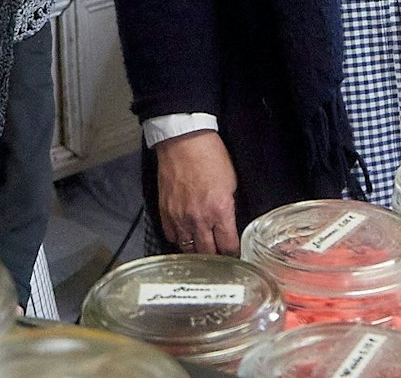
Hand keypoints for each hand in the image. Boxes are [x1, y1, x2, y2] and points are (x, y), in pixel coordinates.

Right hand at [154, 130, 239, 254]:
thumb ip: (229, 208)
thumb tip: (228, 224)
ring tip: (202, 252)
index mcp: (220, 211)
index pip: (228, 246)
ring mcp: (179, 217)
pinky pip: (171, 236)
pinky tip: (185, 237)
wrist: (184, 142)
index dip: (234, 253)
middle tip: (220, 258)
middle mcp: (199, 219)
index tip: (235, 255)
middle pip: (207, 253)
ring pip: (188, 248)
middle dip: (216, 257)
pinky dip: (179, 239)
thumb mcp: (231, 183)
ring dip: (196, 251)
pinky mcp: (165, 212)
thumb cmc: (211, 156)